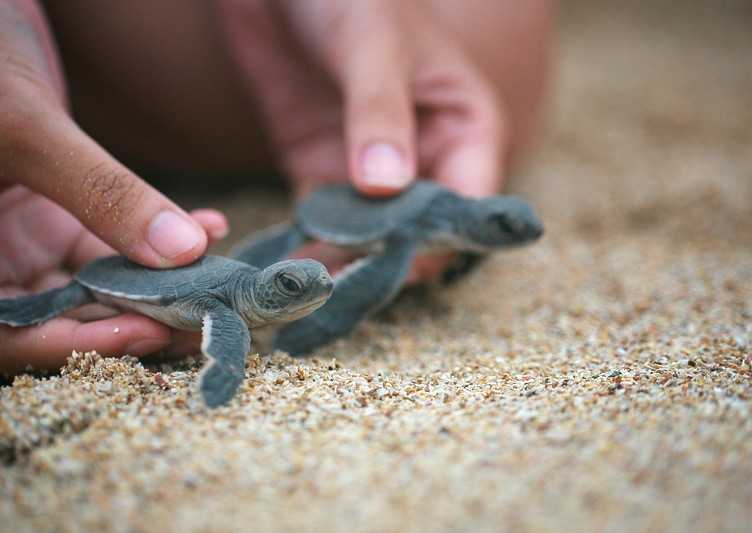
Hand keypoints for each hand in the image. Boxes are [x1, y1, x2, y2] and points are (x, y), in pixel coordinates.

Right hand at [0, 0, 226, 373]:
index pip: (10, 334)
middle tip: (206, 321)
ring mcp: (28, 237)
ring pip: (104, 284)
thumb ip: (99, 191)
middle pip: (66, 318)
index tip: (151, 332)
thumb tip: (182, 253)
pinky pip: (120, 239)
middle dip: (139, 321)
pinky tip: (210, 227)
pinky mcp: (64, 211)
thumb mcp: (22, 126)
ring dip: (164, 286)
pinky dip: (163, 237)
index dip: (81, 344)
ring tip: (219, 284)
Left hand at [219, 0, 551, 279]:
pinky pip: (322, 227)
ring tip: (314, 291)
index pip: (470, 204)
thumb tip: (386, 188)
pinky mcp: (321, 175)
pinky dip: (310, 250)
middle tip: (349, 285)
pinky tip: (291, 270)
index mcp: (464, 127)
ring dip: (347, 264)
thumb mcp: (373, 46)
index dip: (442, 238)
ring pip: (371, 239)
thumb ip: (380, 113)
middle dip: (391, 260)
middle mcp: (425, 159)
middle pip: (422, 233)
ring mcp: (371, 173)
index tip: (400, 259)